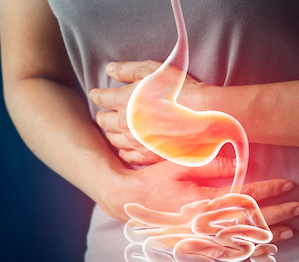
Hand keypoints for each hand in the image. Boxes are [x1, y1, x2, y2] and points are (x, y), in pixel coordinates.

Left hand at [90, 60, 209, 166]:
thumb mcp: (153, 71)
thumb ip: (128, 70)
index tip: (95, 94)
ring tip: (113, 130)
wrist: (203, 117)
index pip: (101, 98)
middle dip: (102, 115)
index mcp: (123, 100)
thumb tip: (109, 69)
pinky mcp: (147, 156)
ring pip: (113, 140)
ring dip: (111, 133)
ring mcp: (135, 142)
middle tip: (102, 113)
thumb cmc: (180, 90)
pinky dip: (123, 151)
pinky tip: (125, 148)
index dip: (97, 94)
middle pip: (104, 121)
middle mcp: (124, 124)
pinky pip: (127, 157)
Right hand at [98, 155, 298, 242]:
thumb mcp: (179, 164)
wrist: (125, 201)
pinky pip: (225, 254)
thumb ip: (210, 164)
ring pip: (239, 241)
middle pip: (247, 220)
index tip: (289, 183)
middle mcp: (201, 224)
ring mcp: (197, 239)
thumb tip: (242, 160)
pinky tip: (264, 252)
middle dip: (277, 214)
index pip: (242, 194)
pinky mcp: (192, 248)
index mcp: (200, 200)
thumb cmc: (154, 179)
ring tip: (292, 232)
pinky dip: (246, 253)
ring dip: (266, 237)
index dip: (268, 188)